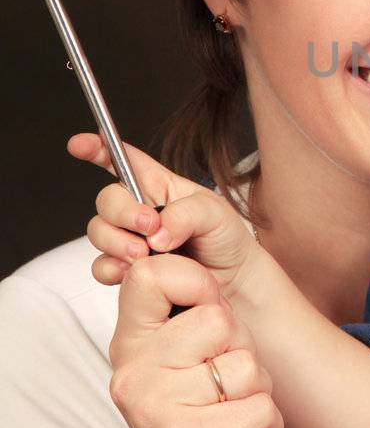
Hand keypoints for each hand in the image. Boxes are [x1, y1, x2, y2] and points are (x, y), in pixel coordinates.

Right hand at [69, 131, 259, 305]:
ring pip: (99, 232)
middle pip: (107, 200)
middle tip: (150, 229)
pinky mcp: (127, 269)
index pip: (123, 160)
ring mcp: (130, 240)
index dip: (99, 148)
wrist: (232, 282)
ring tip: (147, 255)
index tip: (79, 145)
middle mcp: (139, 210)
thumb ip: (185, 214)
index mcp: (158, 186)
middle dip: (122, 213)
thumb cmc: (225, 238)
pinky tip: (132, 272)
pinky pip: (101, 266)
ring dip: (118, 243)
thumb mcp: (214, 213)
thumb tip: (156, 233)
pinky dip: (112, 269)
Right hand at [109, 249, 282, 427]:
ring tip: (231, 418)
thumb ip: (190, 315)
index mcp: (129, 346)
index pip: (152, 273)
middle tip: (221, 390)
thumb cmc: (206, 422)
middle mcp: (134, 374)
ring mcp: (158, 410)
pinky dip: (267, 427)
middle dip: (240, 352)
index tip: (209, 321)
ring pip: (247, 365)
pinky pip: (261, 407)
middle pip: (219, 318)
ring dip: (257, 394)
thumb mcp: (186, 362)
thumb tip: (205, 271)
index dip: (197, 285)